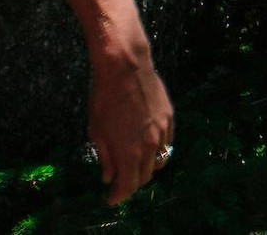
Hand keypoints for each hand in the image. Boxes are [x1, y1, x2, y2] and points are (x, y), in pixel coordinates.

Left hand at [86, 45, 172, 205]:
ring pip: (160, 159)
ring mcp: (163, 131)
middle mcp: (151, 145)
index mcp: (130, 152)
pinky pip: (167, 142)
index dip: (118, 196)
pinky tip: (145, 144)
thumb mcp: (97, 132)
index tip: (110, 198)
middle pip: (145, 176)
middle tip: (119, 182)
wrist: (125, 68)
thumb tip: (109, 176)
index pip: (128, 185)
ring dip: (146, 167)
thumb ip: (106, 157)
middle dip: (131, 183)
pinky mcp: (169, 117)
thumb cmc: (104, 99)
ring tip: (134, 165)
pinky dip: (157, 149)